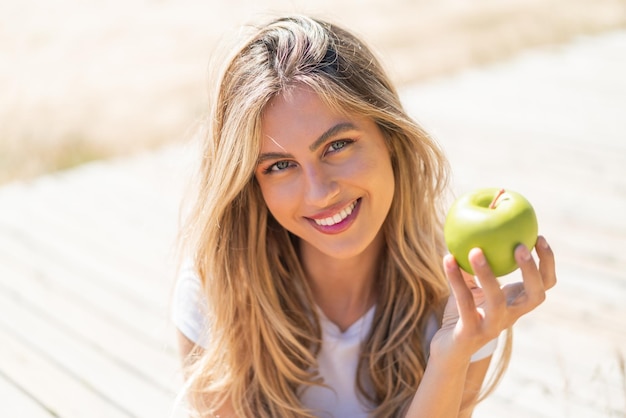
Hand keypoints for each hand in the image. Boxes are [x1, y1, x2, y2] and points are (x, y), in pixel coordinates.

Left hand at [431, 235, 556, 362]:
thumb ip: (474, 263)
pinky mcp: (470, 334)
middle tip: (520, 245)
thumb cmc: (463, 313)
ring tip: (476, 250)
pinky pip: (464, 303)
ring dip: (488, 274)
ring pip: (497, 301)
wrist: (448, 349)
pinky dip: (455, 280)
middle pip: (536, 295)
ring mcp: (492, 327)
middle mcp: (510, 316)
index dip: (547, 262)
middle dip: (532, 270)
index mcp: (516, 303)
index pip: (544, 284)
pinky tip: (447, 258)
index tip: (539, 236)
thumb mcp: (471, 285)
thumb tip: (471, 227)